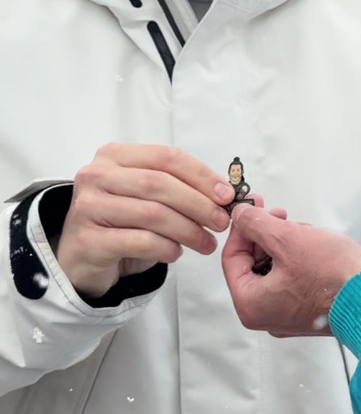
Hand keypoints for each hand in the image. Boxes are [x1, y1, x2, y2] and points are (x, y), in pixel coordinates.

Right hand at [56, 144, 234, 297]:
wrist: (82, 257)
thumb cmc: (121, 222)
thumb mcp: (148, 196)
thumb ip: (179, 187)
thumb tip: (224, 194)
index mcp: (114, 156)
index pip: (167, 157)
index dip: (201, 175)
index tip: (226, 194)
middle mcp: (96, 176)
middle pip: (160, 184)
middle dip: (198, 204)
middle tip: (221, 222)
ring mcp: (87, 207)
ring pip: (152, 214)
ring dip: (188, 230)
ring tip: (206, 243)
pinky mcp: (87, 240)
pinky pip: (140, 241)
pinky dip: (166, 248)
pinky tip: (175, 252)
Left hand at [222, 203, 360, 336]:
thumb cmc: (335, 277)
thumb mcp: (288, 239)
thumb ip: (257, 224)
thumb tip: (242, 216)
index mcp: (252, 305)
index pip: (232, 259)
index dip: (242, 229)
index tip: (251, 211)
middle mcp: (266, 316)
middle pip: (253, 265)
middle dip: (267, 236)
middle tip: (279, 216)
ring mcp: (287, 316)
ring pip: (274, 270)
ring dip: (286, 245)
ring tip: (305, 233)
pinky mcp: (307, 311)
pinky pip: (292, 280)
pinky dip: (298, 260)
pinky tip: (315, 248)